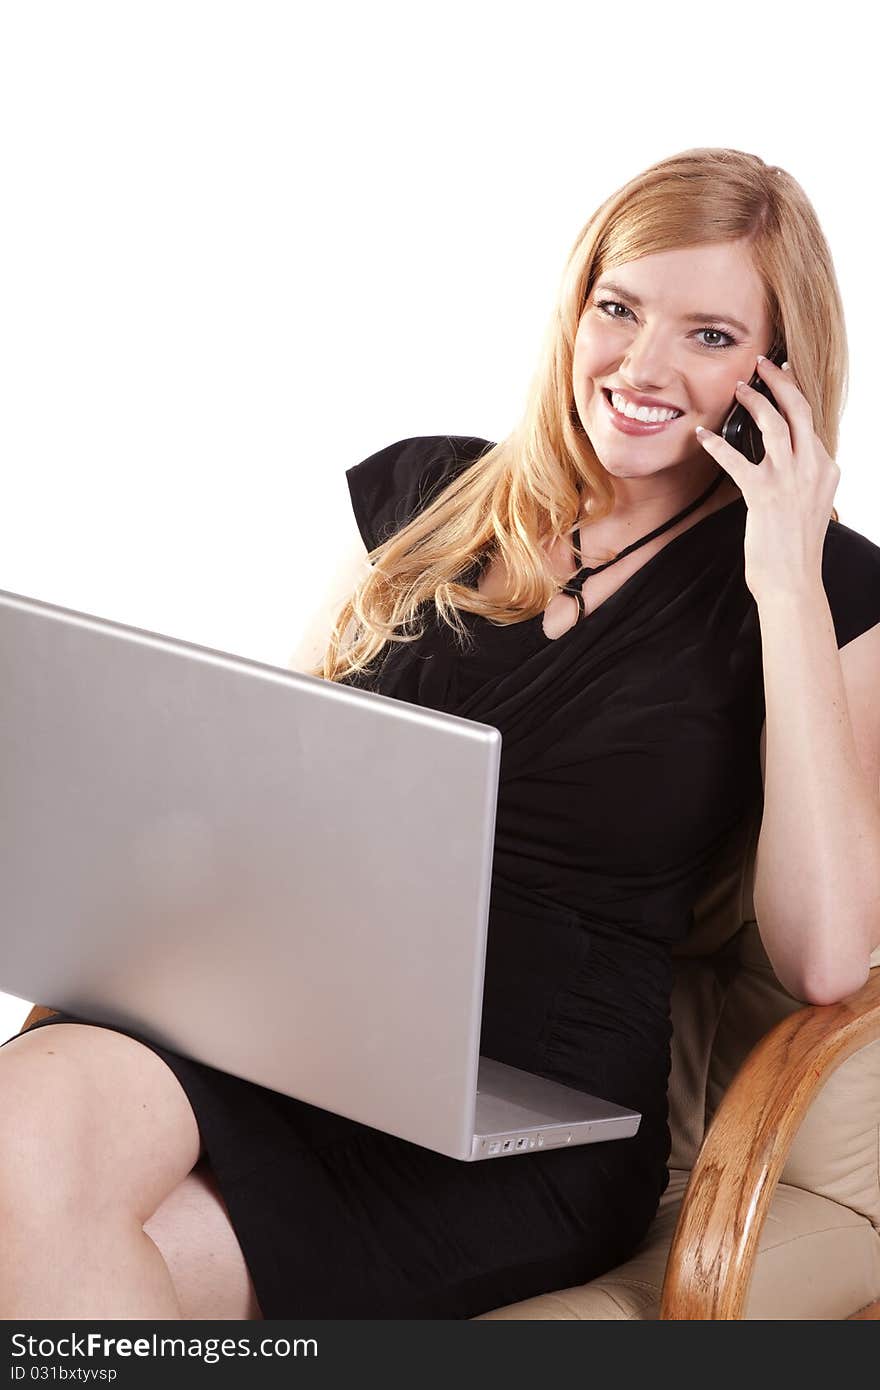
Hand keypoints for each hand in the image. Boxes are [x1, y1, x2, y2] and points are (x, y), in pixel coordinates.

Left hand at [694, 355, 839, 601]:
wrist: (793, 582)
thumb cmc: (794, 550)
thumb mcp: (808, 506)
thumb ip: (801, 479)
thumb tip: (783, 462)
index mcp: (826, 470)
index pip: (810, 422)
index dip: (793, 396)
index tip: (781, 379)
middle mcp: (813, 469)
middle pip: (799, 410)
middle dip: (780, 381)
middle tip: (762, 364)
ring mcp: (790, 480)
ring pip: (774, 424)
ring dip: (754, 401)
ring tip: (738, 388)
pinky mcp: (764, 494)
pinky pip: (737, 459)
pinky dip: (716, 444)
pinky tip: (702, 436)